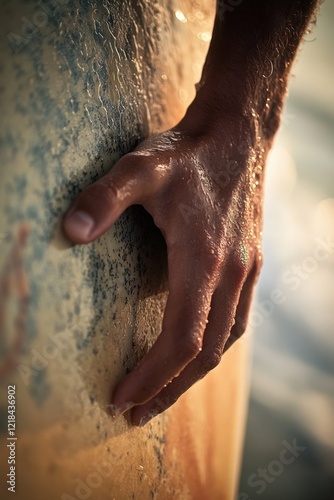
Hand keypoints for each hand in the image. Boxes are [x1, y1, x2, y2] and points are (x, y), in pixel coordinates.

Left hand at [62, 112, 264, 425]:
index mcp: (204, 259)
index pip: (182, 338)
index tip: (122, 397)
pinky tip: (196, 351)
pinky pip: (237, 322)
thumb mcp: (140, 167)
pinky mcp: (250, 266)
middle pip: (205, 353)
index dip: (152, 375)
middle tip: (136, 412)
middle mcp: (231, 274)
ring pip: (225, 343)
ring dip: (192, 376)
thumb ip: (104, 198)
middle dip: (169, 388)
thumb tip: (70, 233)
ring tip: (162, 395)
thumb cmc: (187, 154)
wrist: (236, 137)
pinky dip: (214, 348)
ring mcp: (246, 272)